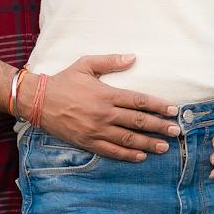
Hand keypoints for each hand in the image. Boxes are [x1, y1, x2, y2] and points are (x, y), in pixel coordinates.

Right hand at [30, 52, 177, 161]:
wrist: (37, 100)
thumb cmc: (63, 81)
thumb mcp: (85, 64)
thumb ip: (110, 61)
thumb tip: (133, 57)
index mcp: (106, 94)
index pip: (139, 101)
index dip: (158, 106)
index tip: (173, 110)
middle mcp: (104, 114)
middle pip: (138, 122)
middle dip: (159, 127)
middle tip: (176, 131)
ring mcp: (96, 130)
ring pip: (128, 139)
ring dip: (148, 144)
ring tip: (164, 147)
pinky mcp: (88, 142)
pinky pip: (112, 151)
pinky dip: (128, 155)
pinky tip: (141, 156)